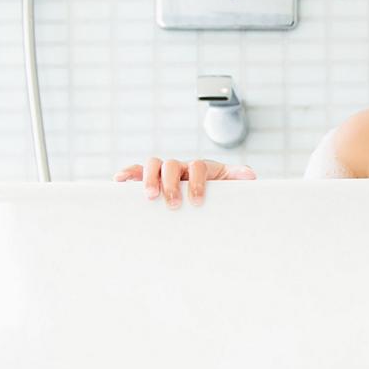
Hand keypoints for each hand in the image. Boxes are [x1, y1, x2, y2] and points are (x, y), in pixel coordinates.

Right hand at [114, 156, 256, 207]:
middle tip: (173, 204)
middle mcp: (180, 167)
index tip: (197, 202)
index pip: (197, 167)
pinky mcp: (149, 180)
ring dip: (149, 179)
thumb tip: (249, 175)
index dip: (197, 182)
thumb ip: (239, 179)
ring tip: (149, 197)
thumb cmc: (216, 195)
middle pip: (172, 165)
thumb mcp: (230, 187)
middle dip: (171, 184)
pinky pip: (136, 171)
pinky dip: (127, 173)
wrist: (205, 200)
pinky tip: (119, 181)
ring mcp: (163, 172)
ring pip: (153, 165)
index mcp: (200, 168)